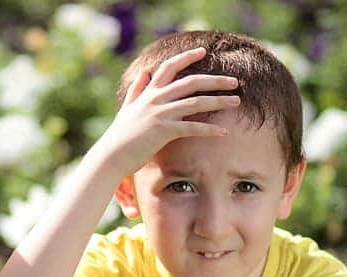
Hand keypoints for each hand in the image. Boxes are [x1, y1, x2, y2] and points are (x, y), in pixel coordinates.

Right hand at [92, 47, 240, 179]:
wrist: (110, 156)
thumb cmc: (119, 137)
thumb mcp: (126, 108)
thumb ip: (136, 89)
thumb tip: (144, 72)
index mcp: (148, 93)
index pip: (169, 67)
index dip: (187, 57)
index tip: (203, 51)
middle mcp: (155, 99)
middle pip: (190, 82)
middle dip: (215, 80)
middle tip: (234, 82)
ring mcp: (160, 114)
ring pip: (196, 102)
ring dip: (218, 101)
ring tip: (236, 101)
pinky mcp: (163, 131)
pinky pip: (192, 128)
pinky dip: (209, 130)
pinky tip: (223, 132)